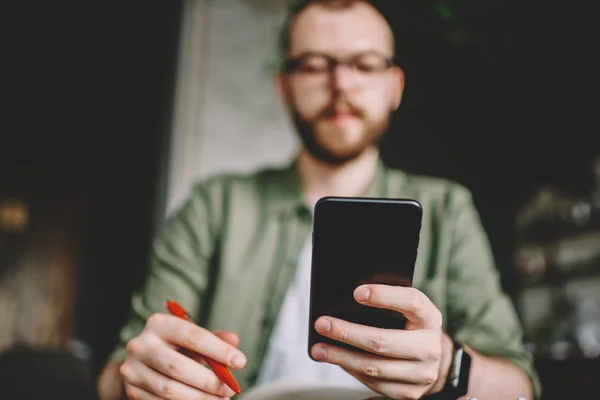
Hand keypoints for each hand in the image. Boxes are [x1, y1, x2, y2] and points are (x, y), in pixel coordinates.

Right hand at [120, 313, 246, 398]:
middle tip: (230, 389)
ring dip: (200, 398)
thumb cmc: (175, 346)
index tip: (240, 361)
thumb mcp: (193, 337)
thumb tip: (234, 341)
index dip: (219, 350)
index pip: (193, 336)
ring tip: (220, 399)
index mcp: (159, 324)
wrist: (142, 361)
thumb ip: (214, 339)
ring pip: (170, 389)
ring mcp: (133, 369)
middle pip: (178, 367)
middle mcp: (141, 345)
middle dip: (209, 381)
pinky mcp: (132, 390)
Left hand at [310, 285, 448, 399]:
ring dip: (341, 357)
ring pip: (374, 366)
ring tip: (319, 348)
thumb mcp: (409, 310)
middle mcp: (430, 347)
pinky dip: (351, 370)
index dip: (384, 296)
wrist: (436, 359)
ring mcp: (422, 374)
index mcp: (430, 318)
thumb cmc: (412, 326)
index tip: (356, 293)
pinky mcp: (410, 393)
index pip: (411, 302)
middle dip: (347, 332)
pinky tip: (336, 360)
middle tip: (322, 324)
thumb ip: (389, 303)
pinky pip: (374, 383)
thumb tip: (351, 298)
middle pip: (383, 341)